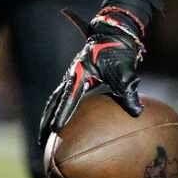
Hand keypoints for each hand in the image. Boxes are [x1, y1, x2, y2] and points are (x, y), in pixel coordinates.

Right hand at [39, 7, 145, 148]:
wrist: (114, 35)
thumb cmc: (119, 53)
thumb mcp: (126, 72)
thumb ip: (129, 92)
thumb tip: (137, 113)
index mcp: (82, 73)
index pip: (70, 97)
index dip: (63, 113)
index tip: (56, 130)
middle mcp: (72, 75)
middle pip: (54, 101)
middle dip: (46, 121)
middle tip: (41, 142)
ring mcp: (71, 76)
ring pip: (54, 100)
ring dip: (47, 117)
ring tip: (43, 139)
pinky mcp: (74, 79)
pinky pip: (61, 97)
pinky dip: (56, 110)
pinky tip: (58, 125)